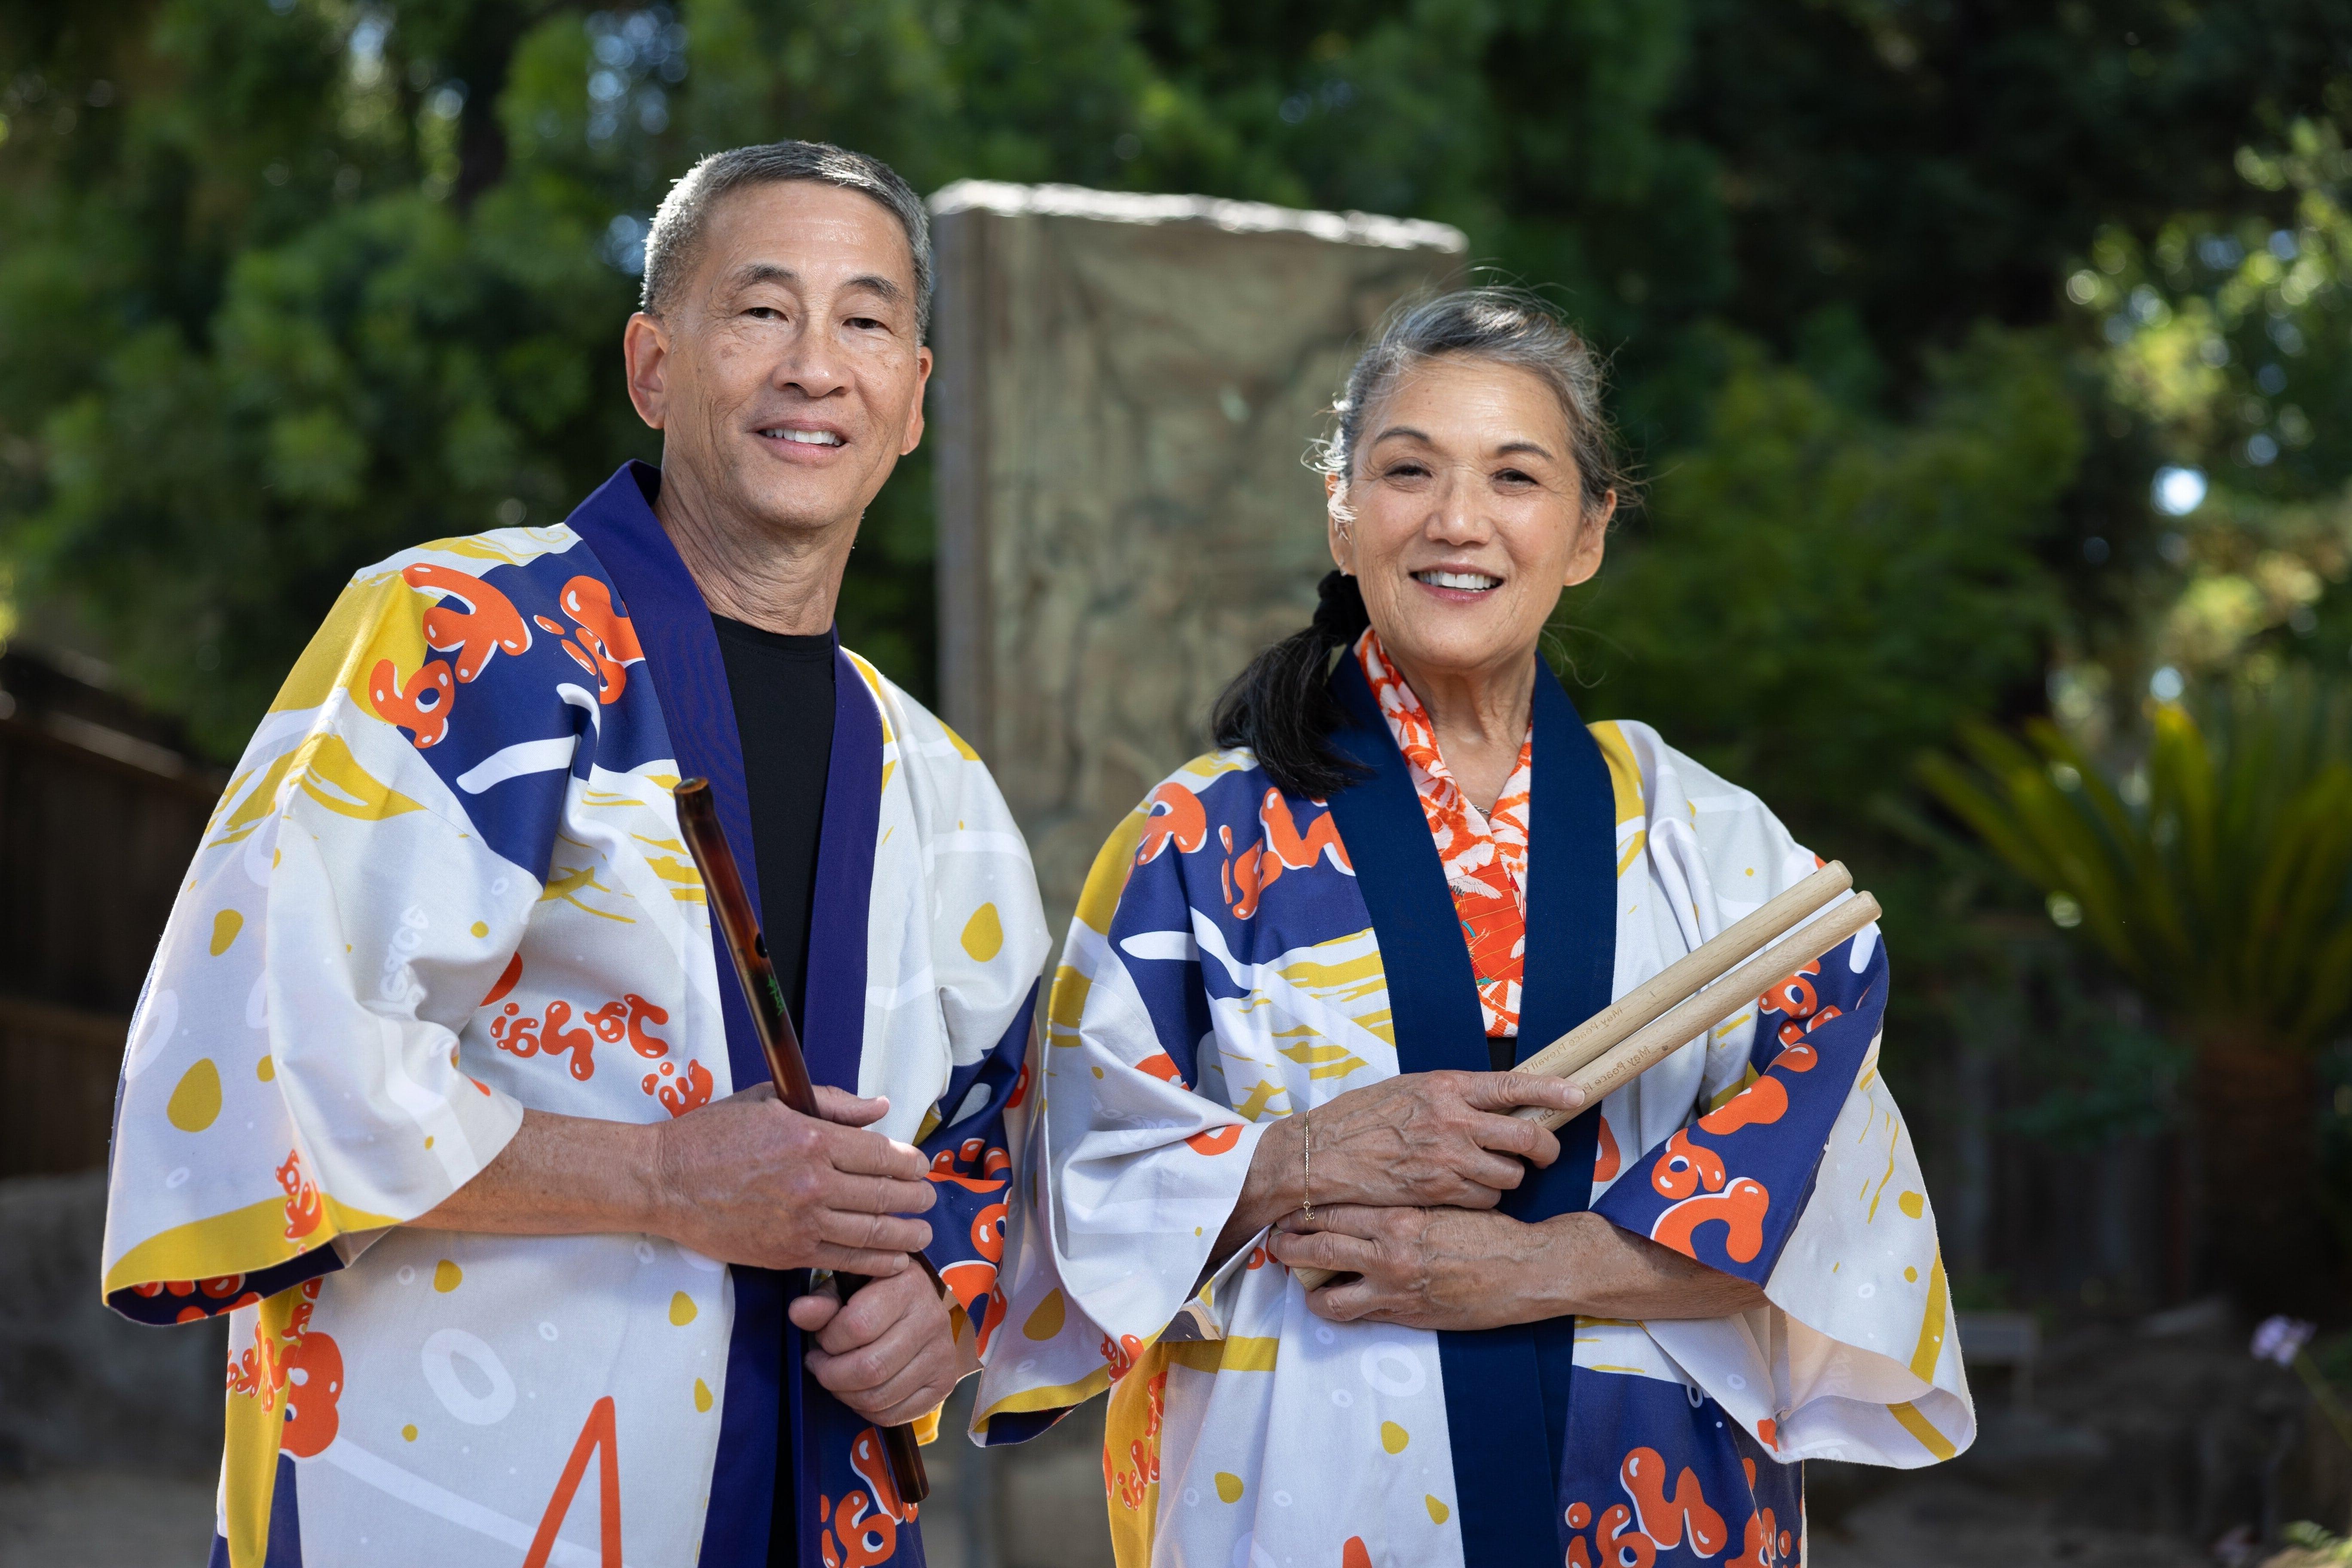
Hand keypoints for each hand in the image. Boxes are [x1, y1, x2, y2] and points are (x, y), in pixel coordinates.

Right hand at [650, 1083, 933, 1274]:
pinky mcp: (786, 1254)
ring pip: (872, 1233)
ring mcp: (801, 1223)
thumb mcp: (771, 1100)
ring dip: (906, 1235)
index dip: (910, 1162)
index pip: (881, 1154)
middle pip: (885, 1195)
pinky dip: (876, 1263)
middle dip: (916, 1199)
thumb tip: (880, 1109)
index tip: (921, 1165)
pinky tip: (894, 1262)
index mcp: (812, 1138)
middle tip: (929, 1199)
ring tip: (923, 1234)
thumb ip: (832, 1104)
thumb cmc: (715, 1135)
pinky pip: (843, 1261)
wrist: (665, 1181)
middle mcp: (813, 1182)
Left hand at [789, 1265, 960, 1425]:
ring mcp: (942, 1355)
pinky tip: (859, 1391)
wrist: (921, 1308)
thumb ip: (822, 1302)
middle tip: (821, 1365)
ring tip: (837, 1378)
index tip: (823, 1339)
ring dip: (845, 1394)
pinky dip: (866, 1410)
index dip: (829, 1340)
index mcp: (907, 1285)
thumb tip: (798, 1313)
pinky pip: (894, 1415)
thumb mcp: (847, 1288)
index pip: (858, 1325)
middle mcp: (931, 1319)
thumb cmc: (875, 1295)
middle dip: (832, 1374)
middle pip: (870, 1368)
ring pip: (880, 1396)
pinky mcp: (944, 1384)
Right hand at [1216, 1071, 1583, 1258]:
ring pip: (1509, 1174)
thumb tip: (1487, 1102)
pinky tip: (1461, 1191)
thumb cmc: (1358, 1122)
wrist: (1319, 1157)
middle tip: (1540, 1152)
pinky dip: (1481, 1199)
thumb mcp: (1407, 1092)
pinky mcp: (1439, 1193)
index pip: (1514, 1085)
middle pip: (1527, 1136)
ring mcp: (1448, 1159)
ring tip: (1483, 1172)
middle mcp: (1454, 1121)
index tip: (1577, 1094)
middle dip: (1543, 1148)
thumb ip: (1449, 1097)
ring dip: (1505, 1177)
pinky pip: (1484, 1200)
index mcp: (1447, 1088)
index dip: (1552, 1091)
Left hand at [1266, 1203, 1559, 1330]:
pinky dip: (1339, 1308)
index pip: (1332, 1211)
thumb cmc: (1489, 1231)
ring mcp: (1395, 1291)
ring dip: (1306, 1287)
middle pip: (1319, 1248)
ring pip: (1328, 1295)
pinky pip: (1359, 1316)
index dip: (1303, 1212)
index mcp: (1397, 1219)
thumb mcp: (1442, 1202)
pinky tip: (1334, 1301)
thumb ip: (1403, 1202)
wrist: (1525, 1269)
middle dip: (1289, 1247)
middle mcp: (1389, 1255)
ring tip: (1297, 1280)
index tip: (1286, 1210)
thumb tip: (1370, 1194)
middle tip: (1275, 1242)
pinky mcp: (1406, 1317)